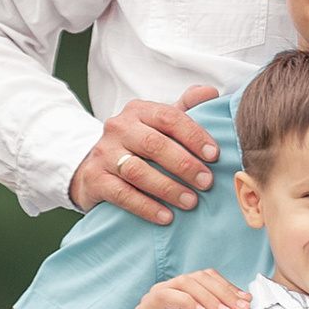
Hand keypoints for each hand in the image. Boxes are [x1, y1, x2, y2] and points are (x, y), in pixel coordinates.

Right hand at [70, 85, 225, 222]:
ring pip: (138, 170)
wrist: (93, 168)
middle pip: (154, 144)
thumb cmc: (136, 147)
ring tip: (191, 202)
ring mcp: (103, 153)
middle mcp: (118, 127)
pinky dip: (146, 206)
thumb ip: (183, 109)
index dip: (194, 136)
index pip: (169, 117)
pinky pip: (122, 194)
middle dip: (184, 164)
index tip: (214, 155)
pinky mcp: (94, 179)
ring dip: (168, 188)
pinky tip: (166, 216)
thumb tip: (211, 92)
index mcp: (138, 111)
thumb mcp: (158, 125)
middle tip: (206, 182)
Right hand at [129, 268, 250, 308]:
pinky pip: (166, 296)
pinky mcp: (144, 308)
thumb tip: (246, 304)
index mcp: (183, 288)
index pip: (208, 277)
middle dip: (223, 292)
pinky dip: (185, 301)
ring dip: (208, 297)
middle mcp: (169, 287)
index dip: (228, 286)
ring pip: (185, 282)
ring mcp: (155, 295)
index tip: (246, 302)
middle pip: (199, 277)